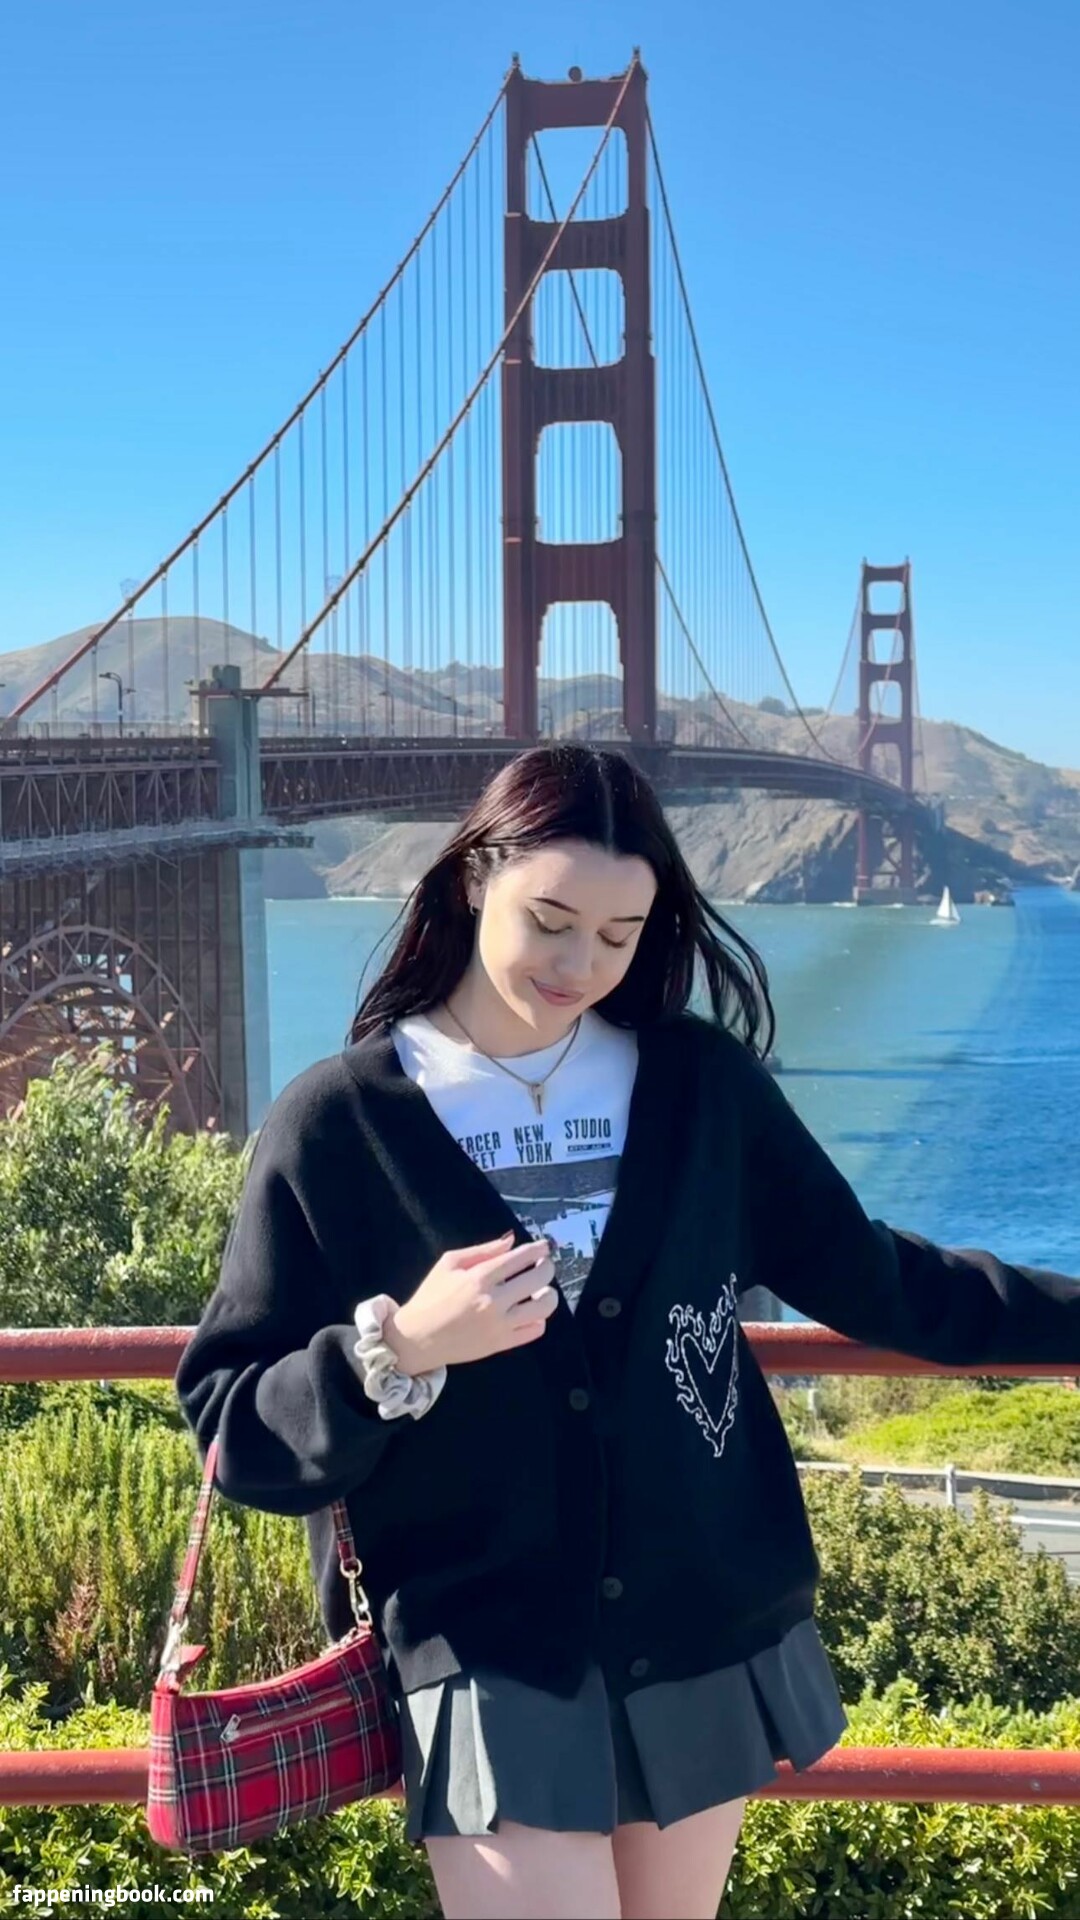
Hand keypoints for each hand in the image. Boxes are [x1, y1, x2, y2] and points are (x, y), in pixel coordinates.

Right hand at [384, 1231, 557, 1374]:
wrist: (417, 1338)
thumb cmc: (431, 1296)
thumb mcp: (449, 1263)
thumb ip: (482, 1250)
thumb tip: (511, 1240)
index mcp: (479, 1277)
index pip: (521, 1257)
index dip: (539, 1249)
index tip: (544, 1247)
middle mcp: (493, 1300)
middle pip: (539, 1278)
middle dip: (547, 1267)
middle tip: (542, 1266)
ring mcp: (500, 1324)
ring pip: (544, 1307)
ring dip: (548, 1294)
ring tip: (540, 1291)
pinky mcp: (502, 1344)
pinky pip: (535, 1330)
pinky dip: (539, 1319)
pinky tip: (530, 1312)